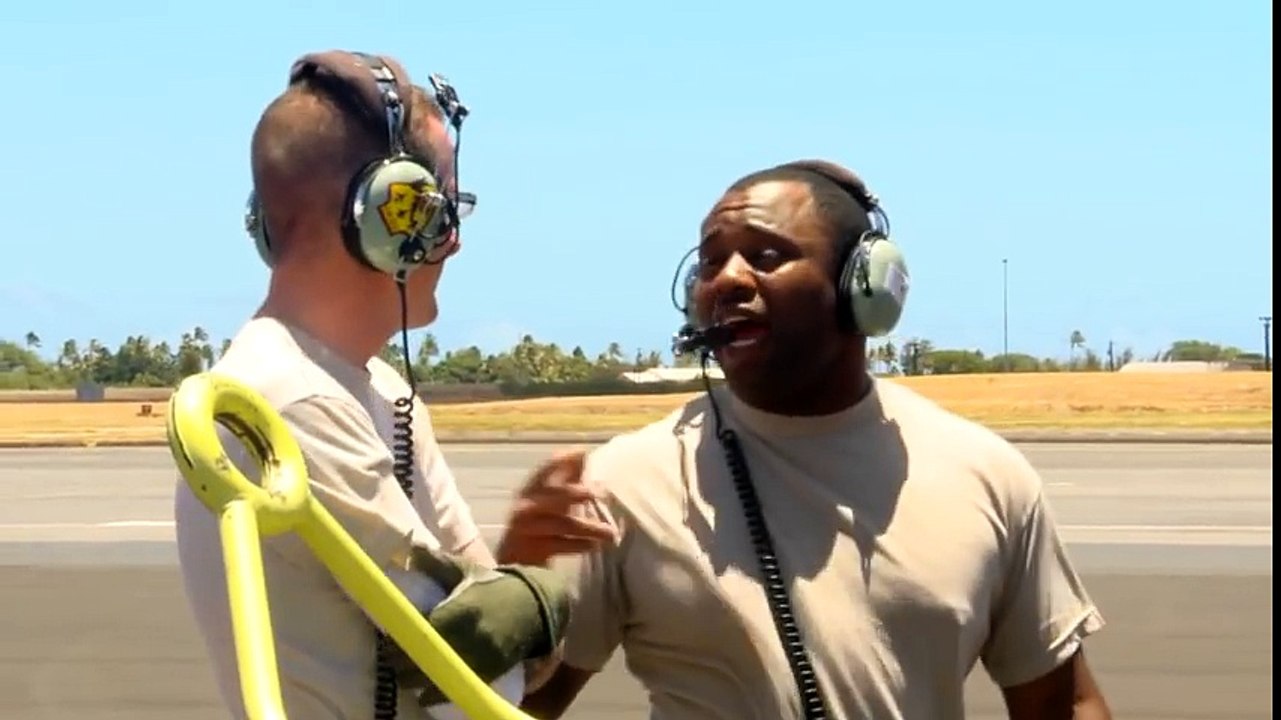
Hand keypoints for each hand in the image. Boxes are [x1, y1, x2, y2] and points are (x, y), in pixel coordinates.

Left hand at [384, 551, 572, 707]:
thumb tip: (412, 548)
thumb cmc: (494, 586)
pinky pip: (456, 690)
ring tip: (403, 673)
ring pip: (437, 677)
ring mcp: (479, 660)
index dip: (399, 641)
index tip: (387, 640)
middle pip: (425, 659)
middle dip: (402, 662)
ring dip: (415, 678)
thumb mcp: (467, 570)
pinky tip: (422, 692)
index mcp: (460, 611)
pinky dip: (435, 693)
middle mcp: (468, 638)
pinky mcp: (487, 674)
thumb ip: (438, 562)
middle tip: (390, 657)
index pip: (420, 632)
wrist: (535, 606)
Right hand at [496, 449, 618, 566]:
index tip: (583, 452)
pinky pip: (559, 545)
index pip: (546, 469)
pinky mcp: (532, 548)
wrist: (515, 551)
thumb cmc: (541, 517)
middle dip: (579, 493)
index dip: (563, 460)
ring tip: (612, 533)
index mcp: (532, 488)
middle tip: (602, 493)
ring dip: (590, 528)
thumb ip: (567, 475)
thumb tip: (583, 452)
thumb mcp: (551, 495)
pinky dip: (578, 545)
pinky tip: (593, 546)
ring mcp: (527, 527)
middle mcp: (527, 504)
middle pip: (556, 495)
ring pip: (563, 524)